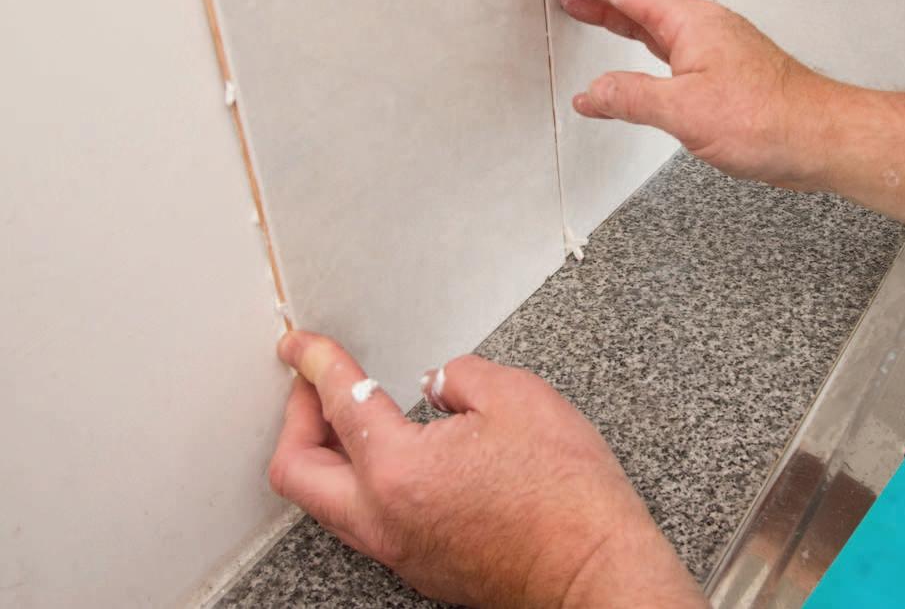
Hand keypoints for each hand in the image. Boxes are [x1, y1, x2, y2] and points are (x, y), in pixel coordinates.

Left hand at [268, 331, 703, 607]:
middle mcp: (384, 520)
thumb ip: (461, 378)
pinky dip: (361, 483)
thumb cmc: (567, 494)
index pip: (339, 403)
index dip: (315, 363)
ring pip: (327, 504)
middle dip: (298, 418)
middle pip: (297, 472)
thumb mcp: (518, 397)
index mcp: (398, 471)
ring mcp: (400, 551)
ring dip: (328, 456)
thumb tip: (439, 385)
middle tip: (314, 385)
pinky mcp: (422, 567)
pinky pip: (366, 522)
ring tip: (351, 418)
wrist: (594, 568)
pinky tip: (399, 458)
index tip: (301, 347)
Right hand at [544, 0, 839, 189]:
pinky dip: (634, 35)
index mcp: (688, 22)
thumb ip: (633, 98)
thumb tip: (593, 93)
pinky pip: (662, 39)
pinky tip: (622, 51)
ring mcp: (708, 44)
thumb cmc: (771, 119)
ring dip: (609, 1)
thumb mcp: (687, 112)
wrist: (817, 136)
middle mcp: (699, 24)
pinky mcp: (715, 67)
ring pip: (648, 12)